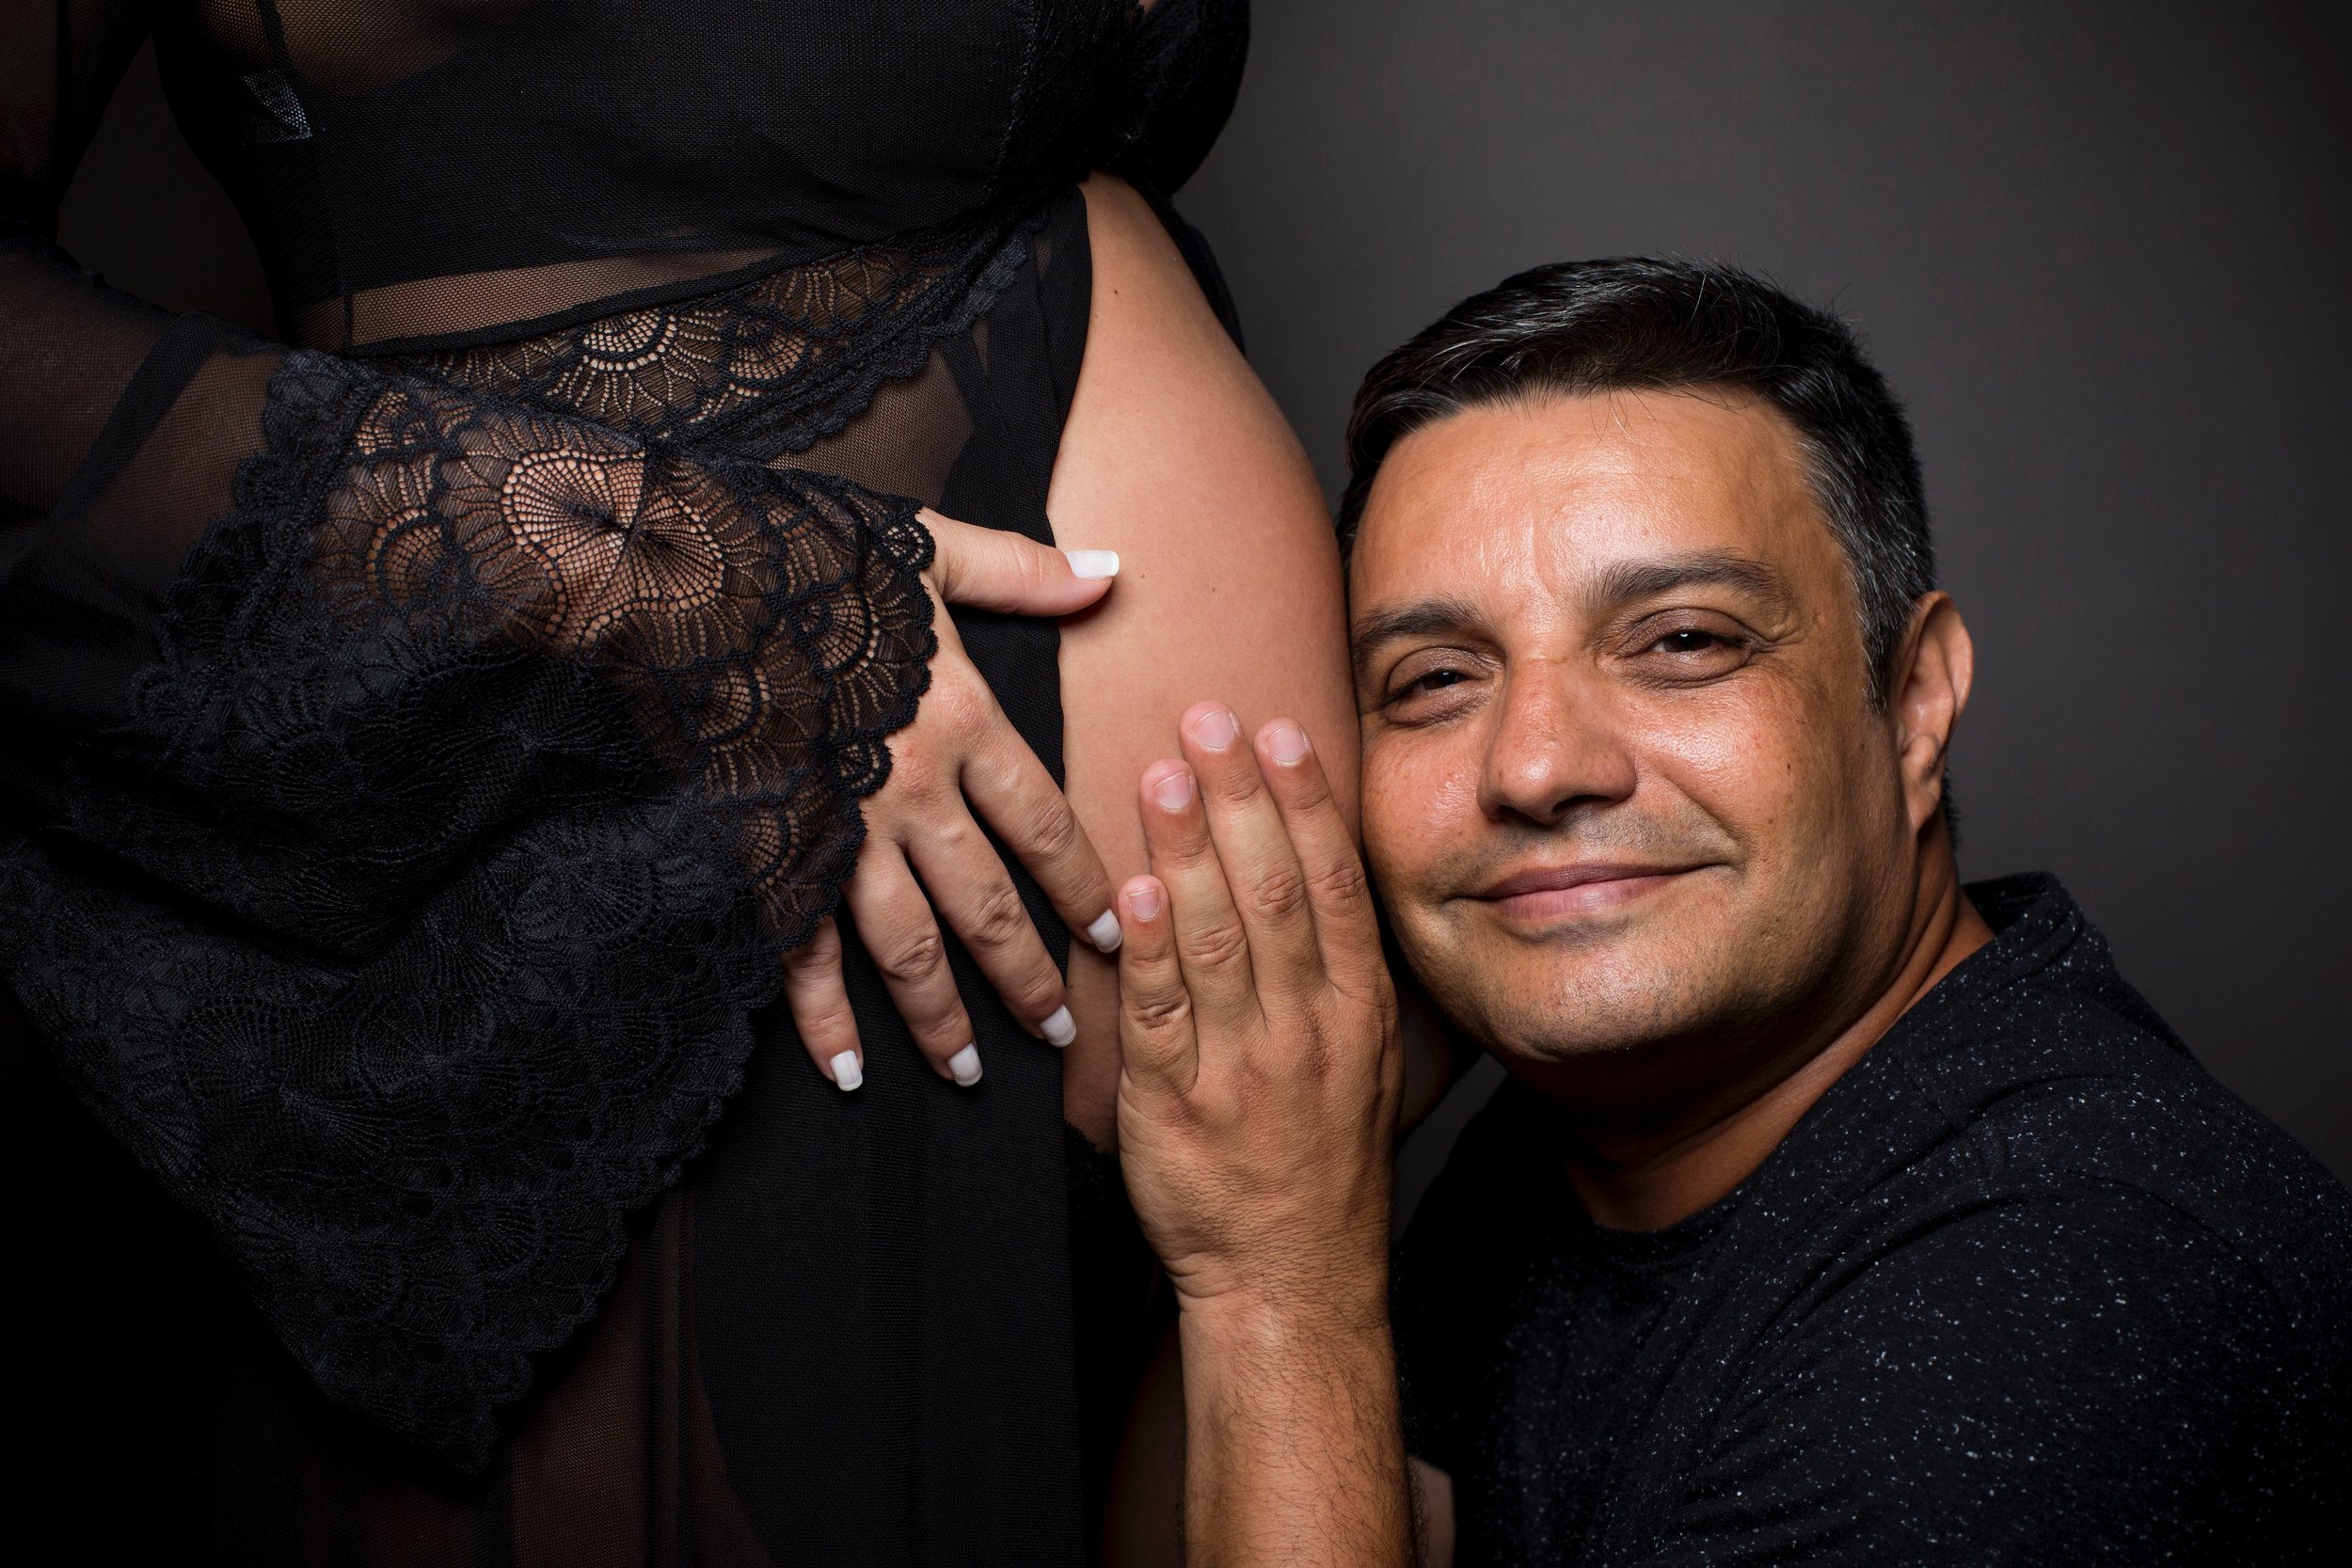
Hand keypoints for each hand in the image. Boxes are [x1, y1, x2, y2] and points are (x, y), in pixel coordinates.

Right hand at [782, 510, 1124, 1089]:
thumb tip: (1114, 570)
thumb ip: (1027, 571)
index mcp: (964, 721)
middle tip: (1063, 1034)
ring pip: (908, 947)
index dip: (1083, 884)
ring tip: (971, 1074)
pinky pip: (804, 956)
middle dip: (1030, 978)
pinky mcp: (772, 853)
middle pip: (991, 906)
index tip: (1114, 931)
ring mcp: (842, 831)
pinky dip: (823, 1020)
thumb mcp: (933, 548)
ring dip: (943, 1018)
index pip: (1046, 823)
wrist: (685, 575)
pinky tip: (848, 1071)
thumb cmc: (809, 555)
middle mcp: (915, 791)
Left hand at [1112, 701, 1401, 1317]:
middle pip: (1273, 890)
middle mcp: (1307, 1028)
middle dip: (1239, 796)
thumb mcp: (1366, 1066)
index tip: (1278, 732)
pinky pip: (1161, 1016)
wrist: (1291, 1281)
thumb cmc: (1319, 1168)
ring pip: (1217, 938)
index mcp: (1356, 1010)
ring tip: (1162, 774)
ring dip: (1187, 849)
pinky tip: (1131, 891)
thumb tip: (1313, 877)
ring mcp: (1244, 1066)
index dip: (1303, 801)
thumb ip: (1338, 975)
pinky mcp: (1178, 1106)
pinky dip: (1146, 950)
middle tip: (1207, 718)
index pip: (1330, 883)